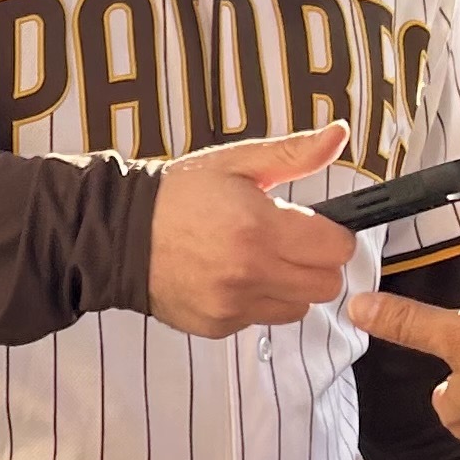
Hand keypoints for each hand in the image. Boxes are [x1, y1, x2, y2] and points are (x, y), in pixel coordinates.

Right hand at [144, 121, 356, 337]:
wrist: (121, 234)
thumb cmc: (178, 195)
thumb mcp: (237, 163)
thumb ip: (293, 154)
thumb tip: (338, 134)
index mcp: (260, 228)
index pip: (337, 249)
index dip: (333, 235)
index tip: (315, 227)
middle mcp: (250, 272)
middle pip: (326, 285)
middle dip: (316, 263)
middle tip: (290, 244)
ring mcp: (234, 304)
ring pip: (299, 308)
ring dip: (290, 287)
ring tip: (260, 262)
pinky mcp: (219, 325)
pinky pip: (262, 320)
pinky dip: (257, 302)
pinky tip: (232, 278)